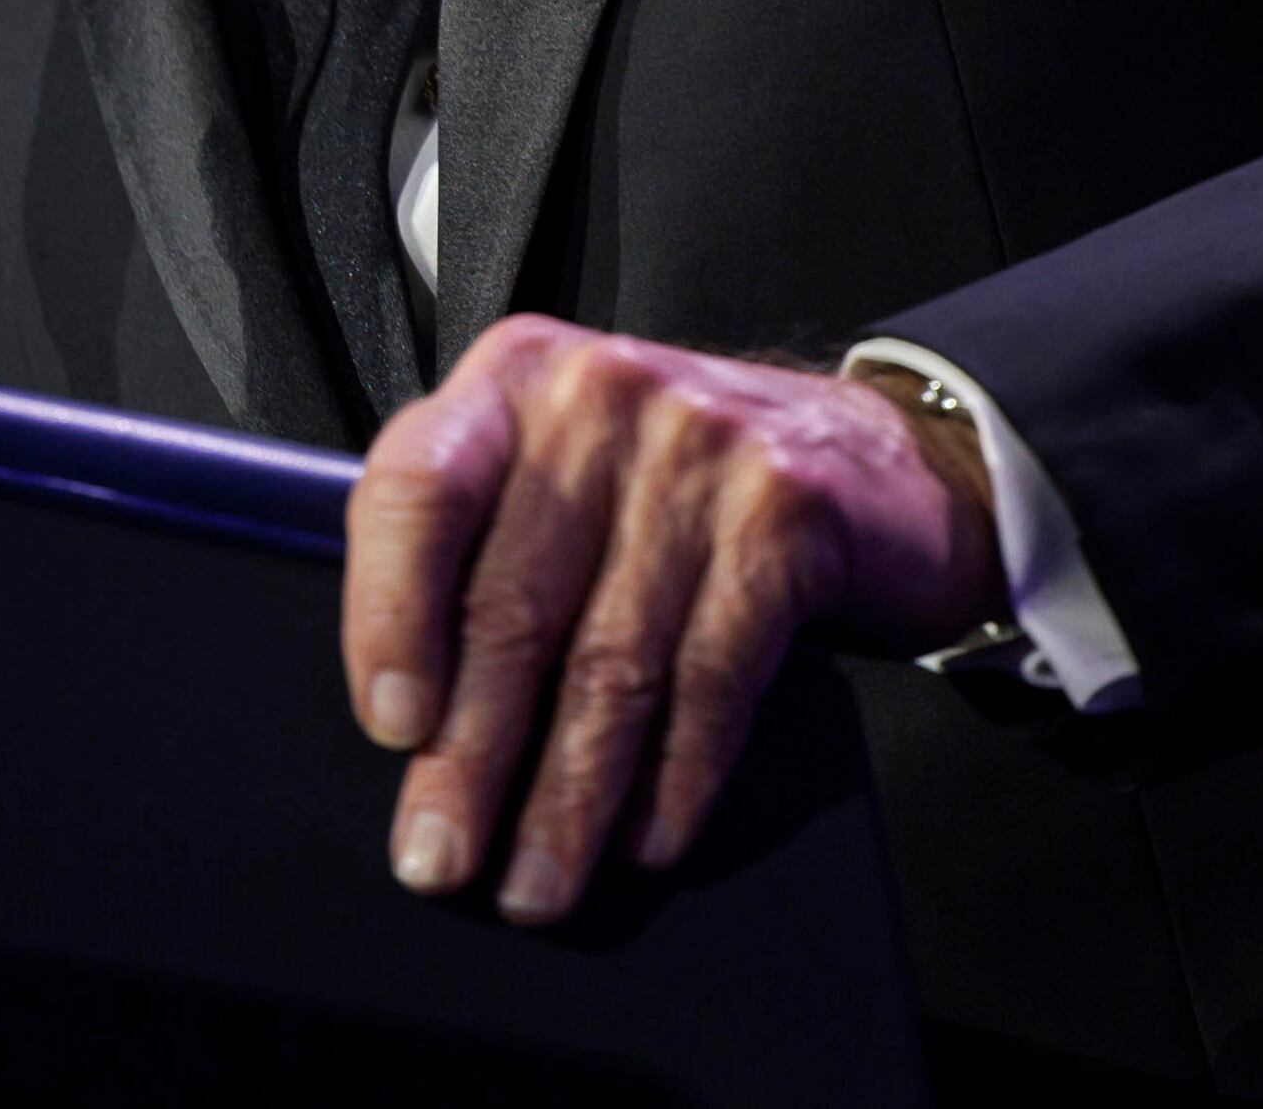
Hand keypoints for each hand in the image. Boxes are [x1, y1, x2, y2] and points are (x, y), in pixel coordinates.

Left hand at [340, 320, 999, 921]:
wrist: (873, 455)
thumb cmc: (678, 484)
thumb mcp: (561, 471)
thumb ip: (473, 548)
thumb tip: (409, 731)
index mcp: (515, 381)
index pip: (418, 489)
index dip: (390, 617)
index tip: (394, 730)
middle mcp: (602, 396)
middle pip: (514, 601)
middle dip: (472, 756)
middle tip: (442, 858)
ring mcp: (702, 446)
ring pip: (612, 657)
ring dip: (569, 795)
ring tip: (537, 882)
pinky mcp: (787, 511)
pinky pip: (713, 673)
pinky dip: (675, 773)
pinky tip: (647, 836)